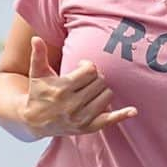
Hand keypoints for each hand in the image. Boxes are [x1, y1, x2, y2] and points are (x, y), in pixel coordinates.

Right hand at [21, 36, 137, 137]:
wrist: (33, 121)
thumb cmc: (38, 92)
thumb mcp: (37, 74)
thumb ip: (38, 55)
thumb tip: (36, 38)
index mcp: (61, 89)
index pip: (90, 70)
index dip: (87, 65)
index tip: (81, 66)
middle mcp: (71, 105)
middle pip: (100, 82)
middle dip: (95, 77)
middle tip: (86, 80)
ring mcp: (80, 118)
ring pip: (107, 95)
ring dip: (102, 90)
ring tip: (90, 90)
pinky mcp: (87, 128)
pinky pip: (109, 120)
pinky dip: (122, 115)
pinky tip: (133, 110)